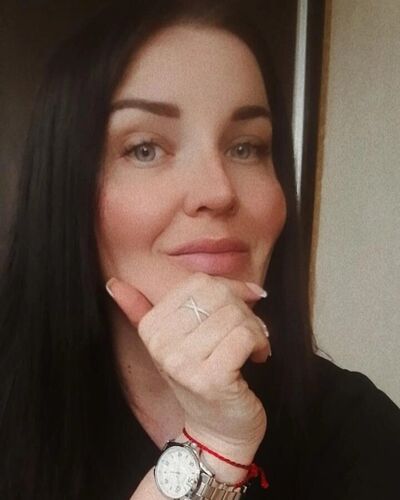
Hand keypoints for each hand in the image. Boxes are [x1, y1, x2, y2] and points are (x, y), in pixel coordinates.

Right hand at [106, 272, 269, 450]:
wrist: (216, 431)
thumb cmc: (202, 378)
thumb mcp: (174, 341)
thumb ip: (146, 309)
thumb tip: (112, 283)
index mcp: (152, 327)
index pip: (199, 283)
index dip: (228, 290)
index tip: (239, 306)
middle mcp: (161, 343)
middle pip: (218, 295)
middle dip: (243, 309)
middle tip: (249, 329)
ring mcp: (183, 362)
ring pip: (234, 315)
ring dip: (255, 329)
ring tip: (252, 346)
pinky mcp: (211, 378)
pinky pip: (244, 336)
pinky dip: (260, 343)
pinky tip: (257, 357)